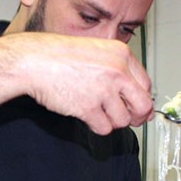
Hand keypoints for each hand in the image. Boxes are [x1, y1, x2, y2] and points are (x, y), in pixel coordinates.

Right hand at [11, 33, 153, 133]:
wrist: (35, 61)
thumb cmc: (60, 56)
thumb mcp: (96, 51)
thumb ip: (116, 69)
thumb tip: (133, 95)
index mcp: (121, 54)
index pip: (146, 84)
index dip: (141, 100)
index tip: (136, 107)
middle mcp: (117, 71)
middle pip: (142, 105)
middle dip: (136, 117)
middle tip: (127, 119)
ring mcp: (103, 90)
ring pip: (122, 120)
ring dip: (111, 122)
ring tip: (97, 113)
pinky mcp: (88, 107)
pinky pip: (104, 128)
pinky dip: (97, 126)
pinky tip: (87, 116)